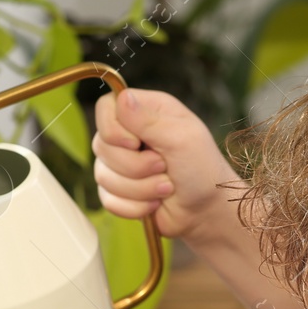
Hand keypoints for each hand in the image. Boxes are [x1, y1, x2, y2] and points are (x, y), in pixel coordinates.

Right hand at [92, 88, 240, 241]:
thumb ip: (149, 120)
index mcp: (146, 112)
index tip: (136, 143)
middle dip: (135, 166)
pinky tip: (154, 203)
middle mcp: (129, 134)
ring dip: (139, 189)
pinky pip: (107, 200)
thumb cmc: (202, 170)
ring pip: (103, 176)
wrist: (206, 212)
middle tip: (164, 167)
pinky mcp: (118, 191)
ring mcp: (121, 164)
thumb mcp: (182, 139)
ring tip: (166, 188)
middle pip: (101, 145)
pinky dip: (134, 206)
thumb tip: (122, 97)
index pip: (105, 107)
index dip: (113, 129)